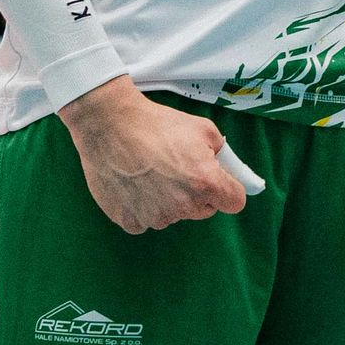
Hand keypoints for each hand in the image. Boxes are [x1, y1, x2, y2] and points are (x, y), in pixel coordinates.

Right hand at [61, 77, 247, 234]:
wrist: (109, 124)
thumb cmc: (154, 123)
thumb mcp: (201, 127)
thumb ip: (220, 152)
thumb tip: (223, 166)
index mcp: (205, 182)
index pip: (235, 202)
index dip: (229, 189)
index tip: (221, 182)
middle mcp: (183, 206)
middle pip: (204, 210)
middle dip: (198, 193)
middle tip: (179, 168)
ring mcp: (155, 217)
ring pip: (173, 214)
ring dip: (168, 200)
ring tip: (150, 170)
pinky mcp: (130, 221)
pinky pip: (145, 219)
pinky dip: (142, 206)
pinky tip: (134, 183)